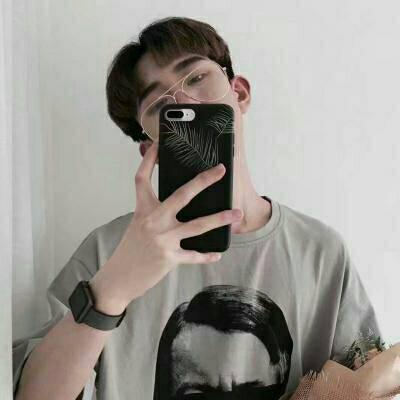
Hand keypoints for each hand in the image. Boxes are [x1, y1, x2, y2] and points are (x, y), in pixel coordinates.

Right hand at [90, 141, 242, 313]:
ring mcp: (162, 239)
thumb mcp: (138, 225)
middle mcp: (153, 221)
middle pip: (181, 195)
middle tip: (220, 170)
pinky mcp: (169, 258)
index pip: (143, 179)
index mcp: (143, 210)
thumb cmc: (130, 250)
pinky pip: (194, 255)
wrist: (118, 277)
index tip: (159, 145)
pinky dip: (206, 255)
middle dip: (203, 181)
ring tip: (236, 213)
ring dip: (220, 219)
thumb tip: (176, 205)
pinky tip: (217, 254)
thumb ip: (154, 213)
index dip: (149, 160)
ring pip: (197, 225)